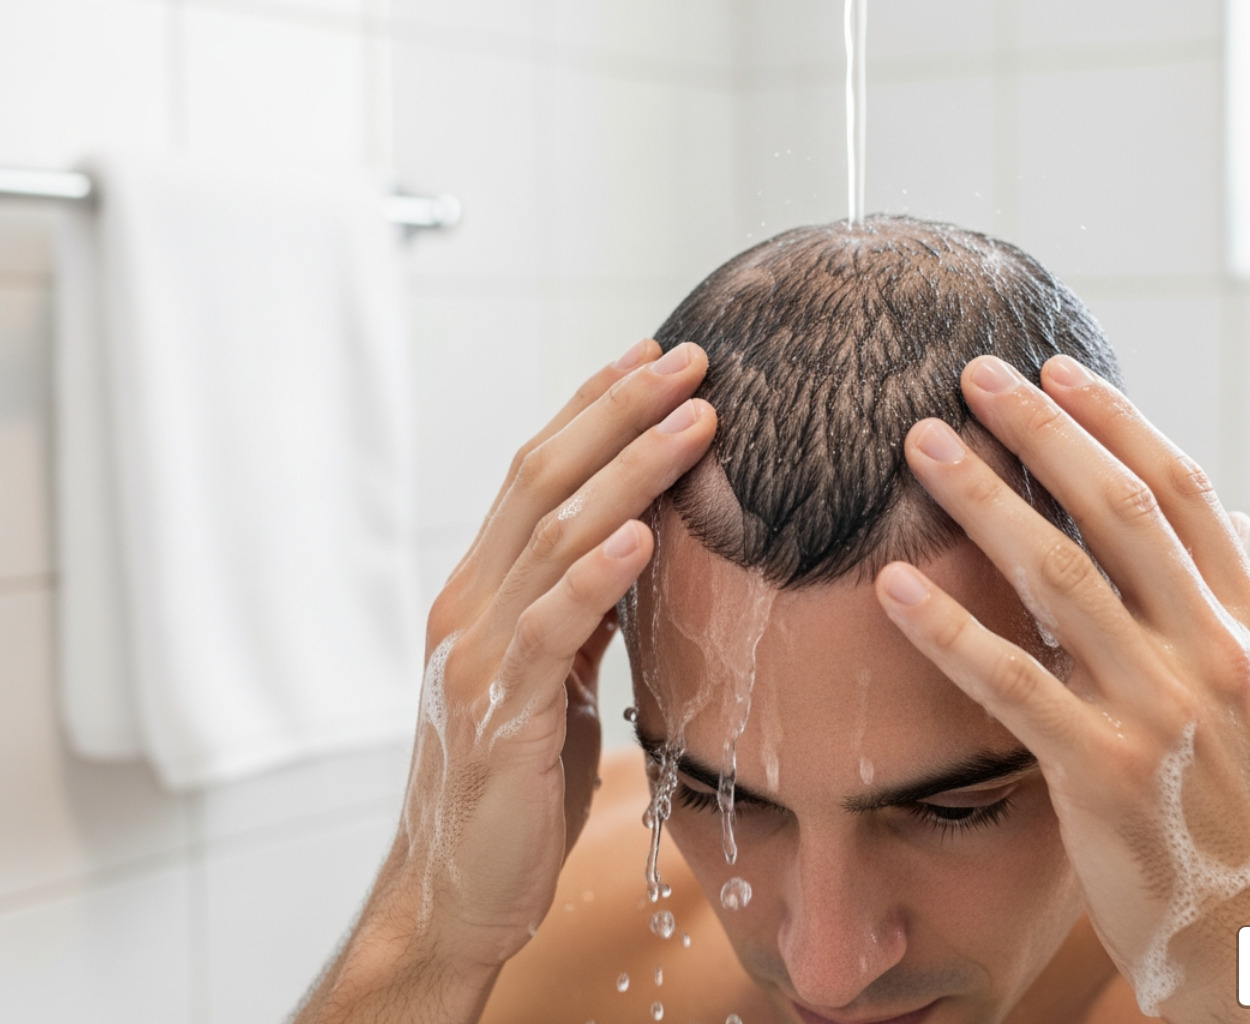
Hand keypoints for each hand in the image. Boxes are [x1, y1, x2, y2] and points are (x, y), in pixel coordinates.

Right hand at [295, 340, 715, 1022]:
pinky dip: (594, 579)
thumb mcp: (552, 675)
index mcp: (484, 588)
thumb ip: (577, 608)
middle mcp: (470, 602)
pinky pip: (548, 632)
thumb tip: (635, 542)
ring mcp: (476, 654)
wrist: (457, 890)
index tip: (654, 355)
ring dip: (629, 473)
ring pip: (552, 537)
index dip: (594, 407)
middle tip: (691, 359)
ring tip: (694, 423)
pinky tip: (641, 538)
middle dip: (620, 412)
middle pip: (544, 480)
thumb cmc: (515, 781)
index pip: (537, 472)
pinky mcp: (497, 715)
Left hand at [874, 354, 1249, 1022]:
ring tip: (921, 446)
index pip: (1180, 493)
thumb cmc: (1242, 807)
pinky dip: (946, 628)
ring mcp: (1159, 711)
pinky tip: (892, 585)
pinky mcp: (1099, 771)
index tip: (1054, 369)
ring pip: (1058, 577)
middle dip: (1042, 432)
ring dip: (983, 501)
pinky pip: (1009, 682)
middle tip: (971, 374)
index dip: (1115, 422)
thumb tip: (1217, 518)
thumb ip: (1222, 608)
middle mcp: (1212, 653)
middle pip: (1118, 511)